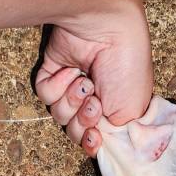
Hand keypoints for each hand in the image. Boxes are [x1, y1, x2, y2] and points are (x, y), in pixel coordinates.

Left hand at [34, 0, 152, 156]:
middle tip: (94, 103)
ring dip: (71, 102)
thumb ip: (114, 135)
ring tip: (84, 83)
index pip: (96, 139)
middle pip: (75, 131)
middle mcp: (93, 101)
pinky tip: (70, 72)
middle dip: (83, 120)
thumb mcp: (131, 113)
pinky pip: (45, 94)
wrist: (108, 33)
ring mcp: (72, 87)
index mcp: (114, 111)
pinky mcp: (53, 71)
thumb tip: (97, 141)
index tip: (95, 136)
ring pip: (59, 115)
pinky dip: (57, 86)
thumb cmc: (127, 71)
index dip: (92, 142)